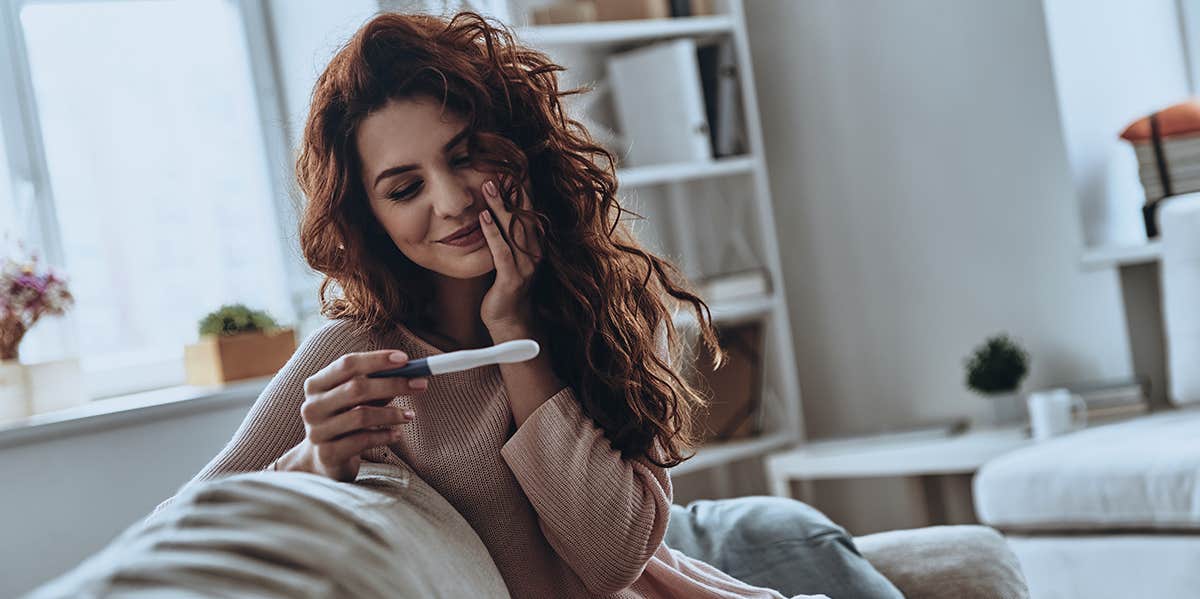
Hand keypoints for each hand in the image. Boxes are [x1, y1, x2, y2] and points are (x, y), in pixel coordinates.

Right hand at [276, 350, 428, 481]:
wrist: (322, 460)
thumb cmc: (344, 421)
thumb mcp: (356, 400)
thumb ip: (375, 385)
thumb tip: (408, 372)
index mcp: (316, 385)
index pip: (347, 364)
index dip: (377, 360)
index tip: (405, 359)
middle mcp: (312, 406)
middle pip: (356, 388)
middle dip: (392, 384)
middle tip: (420, 384)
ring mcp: (317, 431)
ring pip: (361, 416)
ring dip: (392, 413)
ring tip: (410, 415)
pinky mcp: (328, 454)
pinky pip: (362, 441)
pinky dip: (384, 435)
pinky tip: (397, 435)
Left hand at [478, 178, 541, 337]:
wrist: (511, 322)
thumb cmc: (506, 288)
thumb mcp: (509, 257)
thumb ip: (506, 237)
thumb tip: (493, 211)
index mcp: (536, 246)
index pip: (530, 213)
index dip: (522, 192)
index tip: (511, 170)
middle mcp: (534, 254)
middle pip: (523, 217)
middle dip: (511, 193)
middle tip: (497, 171)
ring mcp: (525, 267)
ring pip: (513, 231)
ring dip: (500, 207)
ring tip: (488, 187)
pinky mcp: (511, 279)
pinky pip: (501, 252)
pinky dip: (492, 233)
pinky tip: (482, 218)